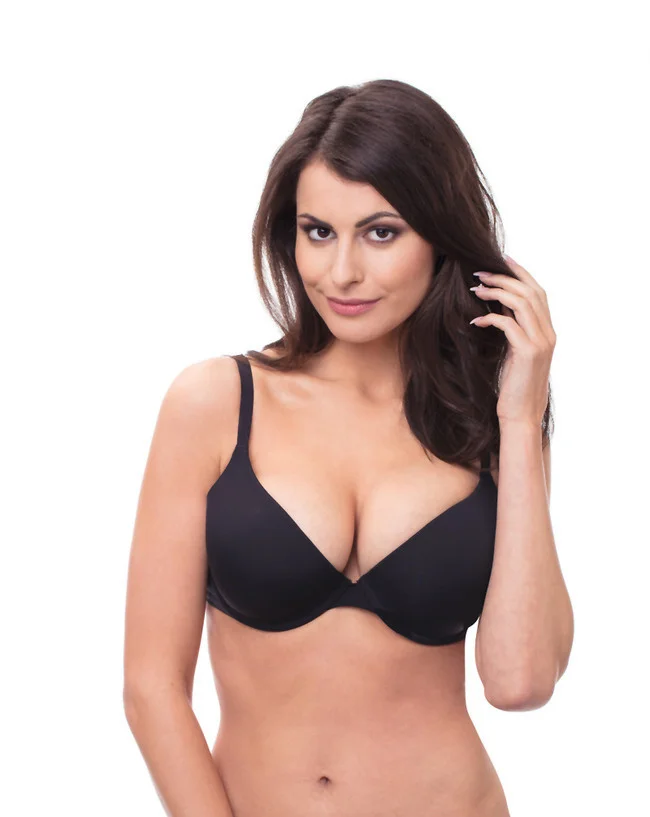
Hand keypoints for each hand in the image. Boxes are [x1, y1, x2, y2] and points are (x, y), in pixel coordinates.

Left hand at [469, 255, 555, 425]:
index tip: (502, 259)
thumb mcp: (514, 354)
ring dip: (497, 292)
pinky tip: (475, 319)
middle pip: (531, 292)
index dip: (521, 273)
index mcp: (547, 331)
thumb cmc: (513, 387)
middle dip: (505, 277)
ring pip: (522, 303)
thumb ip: (513, 331)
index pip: (538, 292)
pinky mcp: (528, 353)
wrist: (521, 416)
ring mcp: (541, 343)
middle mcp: (548, 333)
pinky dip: (491, 317)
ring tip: (476, 288)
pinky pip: (509, 324)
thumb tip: (497, 310)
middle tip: (479, 272)